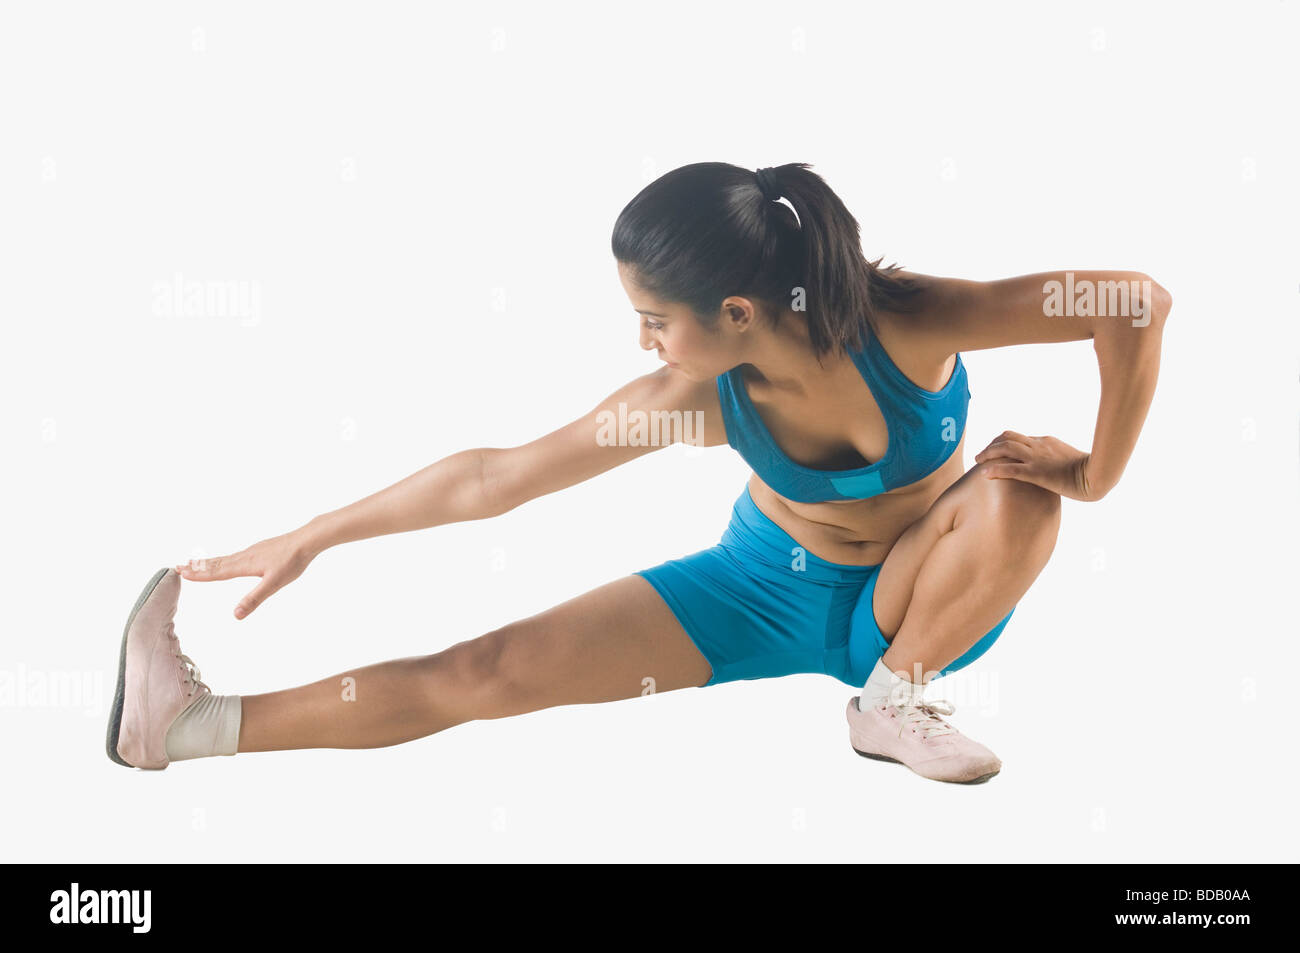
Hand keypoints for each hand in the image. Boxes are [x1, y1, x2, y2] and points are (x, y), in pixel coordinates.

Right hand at [176, 529, 317, 618]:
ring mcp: (252, 551)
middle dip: (197, 567)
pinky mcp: (259, 549)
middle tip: (178, 567)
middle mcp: (244, 556)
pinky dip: (223, 559)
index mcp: (245, 565)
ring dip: (207, 562)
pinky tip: (227, 561)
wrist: (306, 540)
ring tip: (194, 562)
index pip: (217, 572)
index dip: (199, 575)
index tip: (181, 573)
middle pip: (216, 563)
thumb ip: (254, 599)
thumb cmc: (292, 562)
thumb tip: (236, 615)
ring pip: (225, 558)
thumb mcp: (273, 584)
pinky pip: (234, 555)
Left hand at [974, 431, 1102, 501]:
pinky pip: (1010, 469)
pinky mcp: (1037, 473)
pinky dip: (995, 470)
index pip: (1019, 437)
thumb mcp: (1069, 459)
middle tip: (981, 455)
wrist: (1098, 475)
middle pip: (1007, 437)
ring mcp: (1037, 459)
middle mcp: (1038, 446)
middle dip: (991, 444)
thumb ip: (1056, 459)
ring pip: (1004, 449)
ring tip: (978, 461)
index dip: (1003, 443)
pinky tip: (984, 474)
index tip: (995, 450)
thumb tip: (1052, 468)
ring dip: (988, 454)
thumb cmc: (1089, 471)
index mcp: (1046, 441)